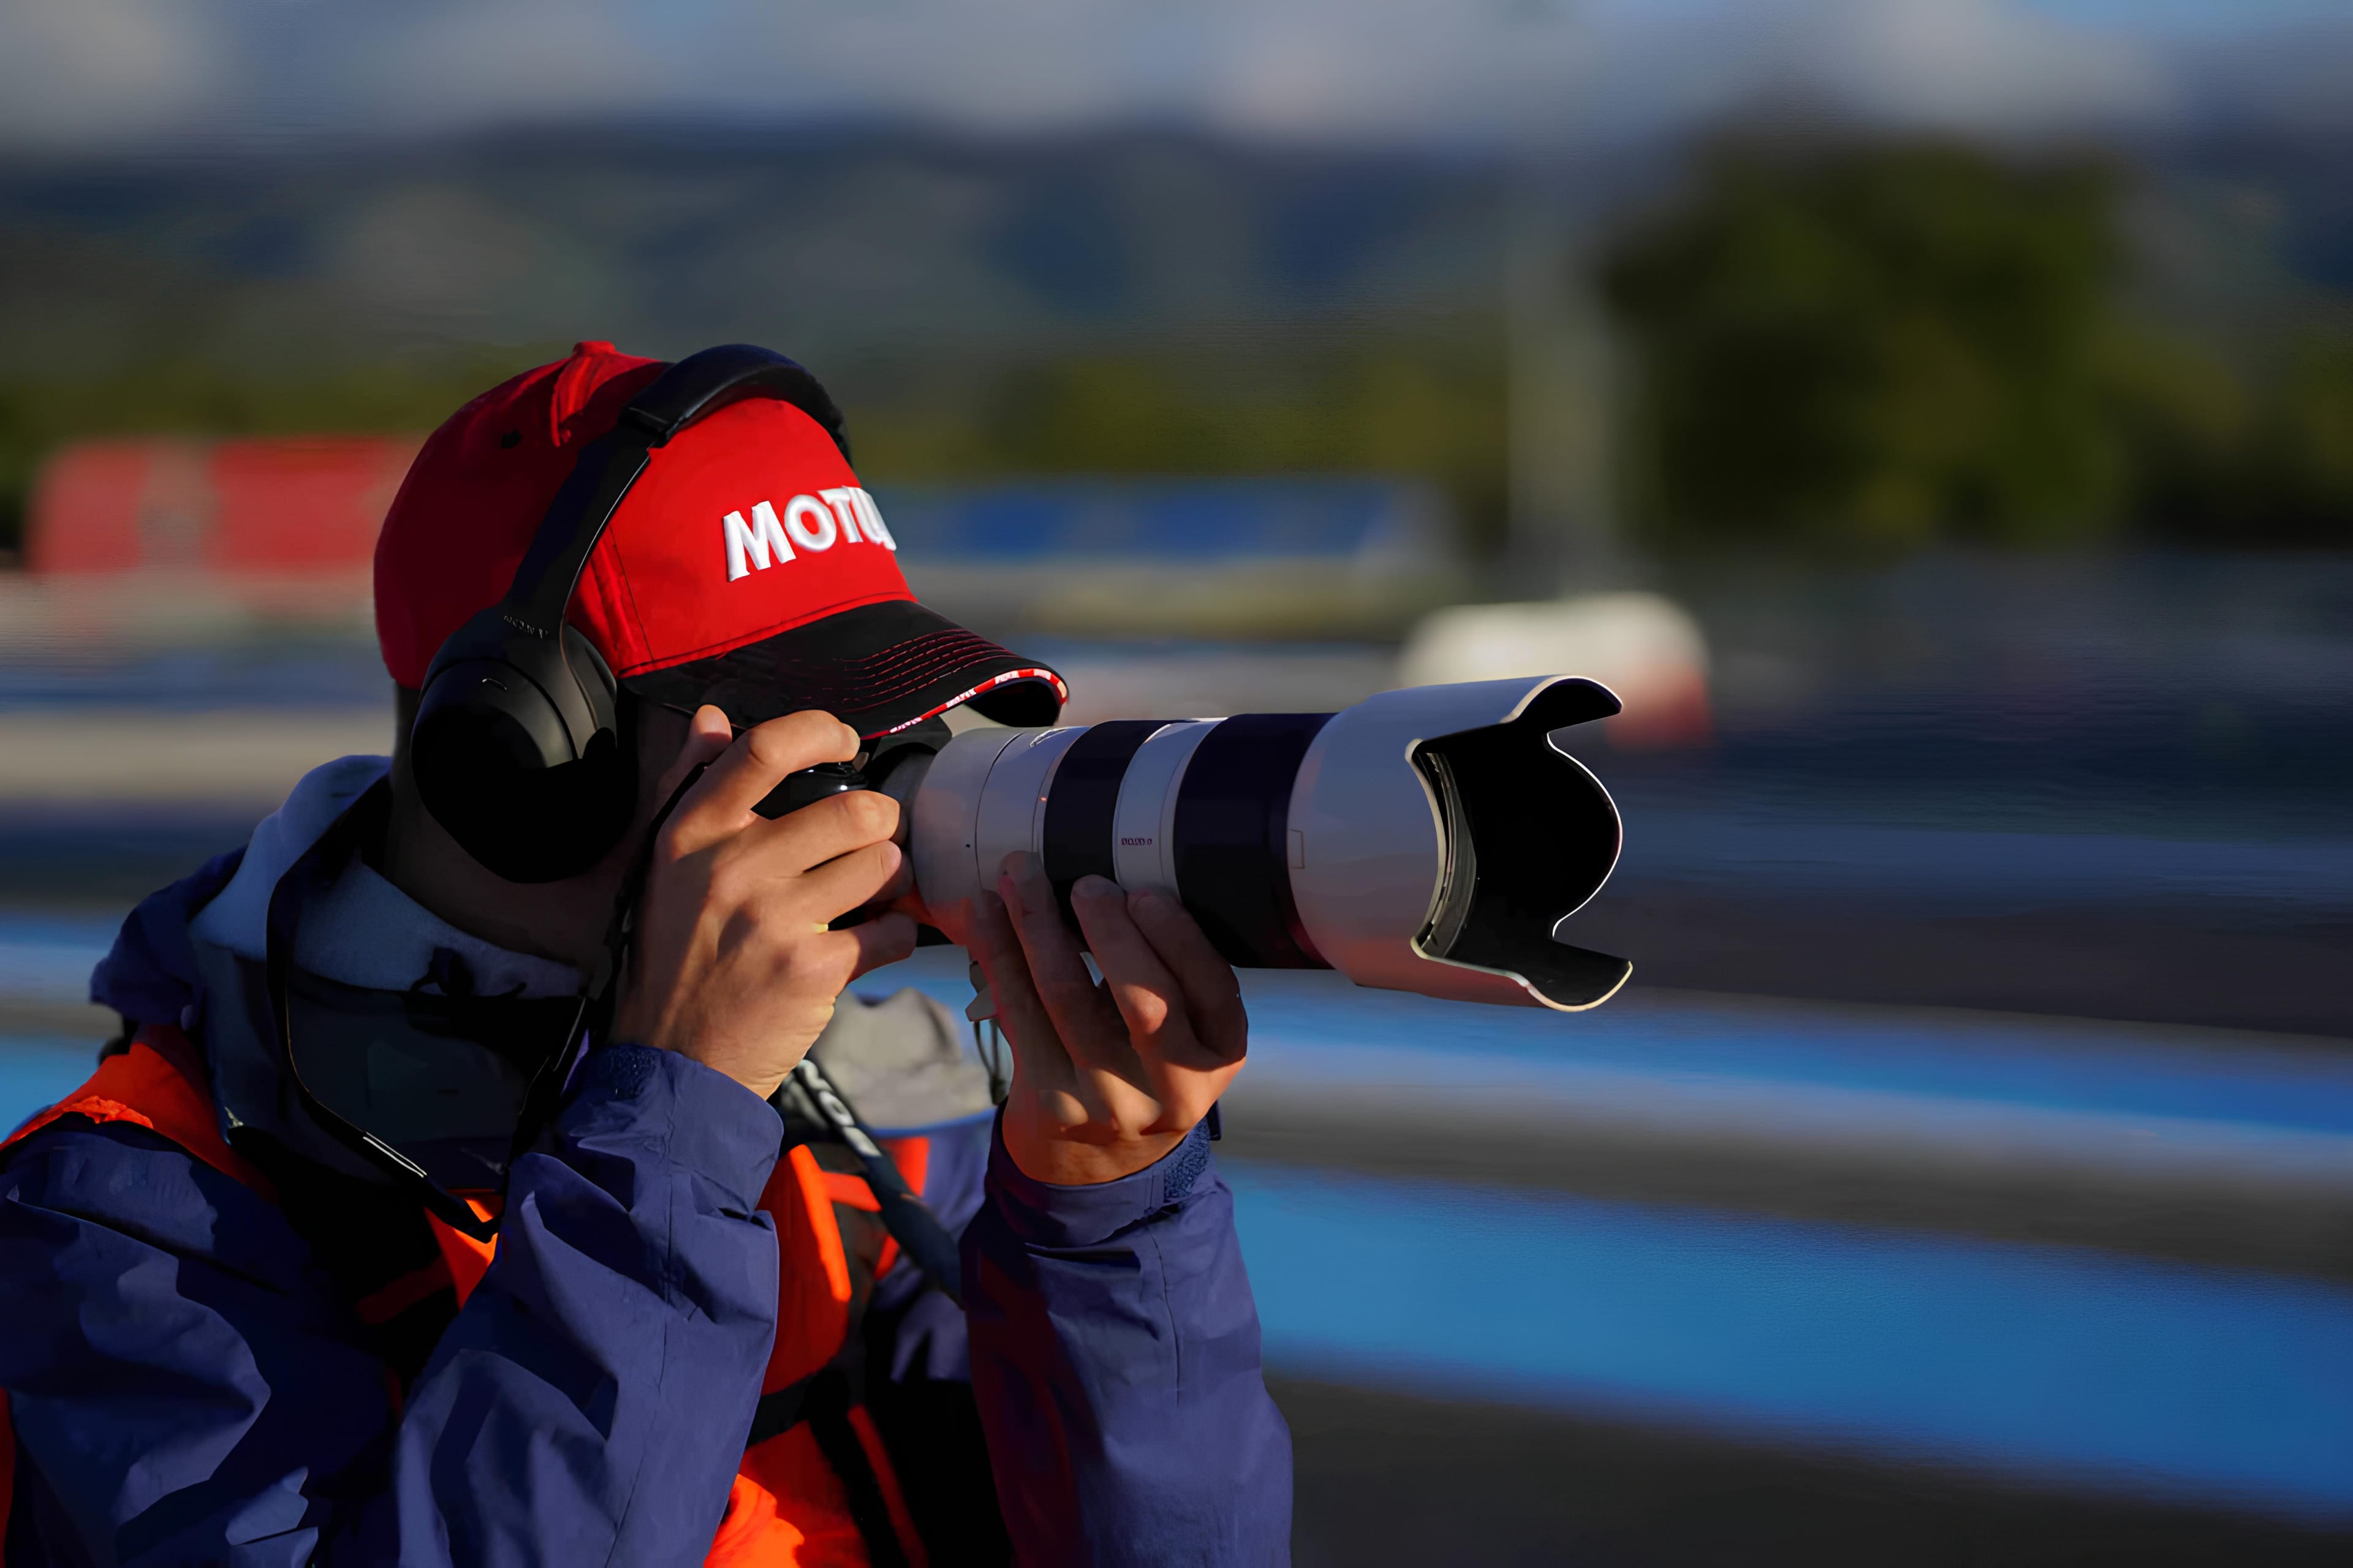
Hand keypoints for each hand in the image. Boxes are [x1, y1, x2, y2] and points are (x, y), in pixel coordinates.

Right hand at [614, 707, 917, 1099]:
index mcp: (694, 833)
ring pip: (885, 864)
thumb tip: (711, 717)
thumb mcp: (663, 863)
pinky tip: (868, 941)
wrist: (672, 1058)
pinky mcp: (814, 970)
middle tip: (870, 842)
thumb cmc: (674, 954)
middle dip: (882, 824)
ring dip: (894, 878)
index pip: (764, 748)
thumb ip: (689, 784)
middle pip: (856, 810)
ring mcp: (776, 920)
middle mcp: (734, 867)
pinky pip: (893, 930)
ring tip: (872, 892)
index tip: (846, 743)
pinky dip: (894, 935)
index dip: (822, 731)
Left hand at [967, 853, 1247, 1184]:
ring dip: (1037, 927)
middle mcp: (1174, 1087)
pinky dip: (999, 958)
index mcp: (1219, 1057)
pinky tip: (986, 917)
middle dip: (1108, 930)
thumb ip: (1170, 973)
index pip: (1213, 990)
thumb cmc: (1142, 1065)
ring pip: (1069, 1000)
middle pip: (1144, 1000)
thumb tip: (1119, 873)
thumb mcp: (1182, 1034)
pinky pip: (1022, 1015)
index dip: (1179, 938)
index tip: (1144, 892)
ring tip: (1020, 878)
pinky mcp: (1053, 1104)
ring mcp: (1112, 1101)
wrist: (1096, 1159)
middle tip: (1084, 883)